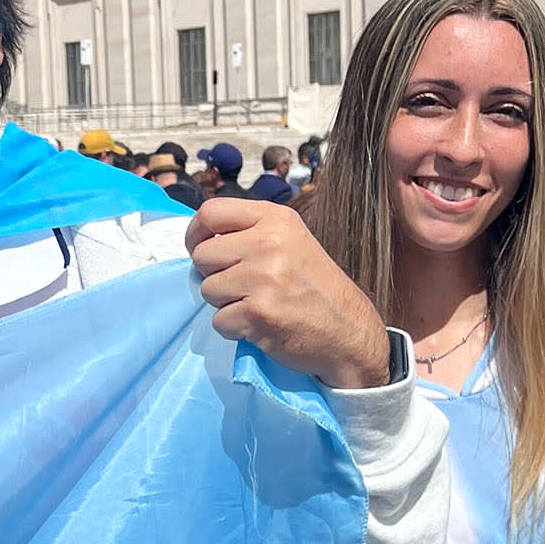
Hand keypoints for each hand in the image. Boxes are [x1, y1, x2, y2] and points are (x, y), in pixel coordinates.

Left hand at [186, 197, 390, 389]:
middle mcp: (269, 242)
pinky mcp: (257, 312)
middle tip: (243, 286)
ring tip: (258, 304)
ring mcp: (263, 277)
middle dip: (214, 275)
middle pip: (202, 255)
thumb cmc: (315, 288)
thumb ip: (252, 233)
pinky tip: (261, 324)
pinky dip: (235, 329)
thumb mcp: (292, 242)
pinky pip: (219, 321)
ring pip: (208, 290)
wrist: (349, 330)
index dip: (195, 233)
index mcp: (276, 219)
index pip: (211, 213)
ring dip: (225, 304)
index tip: (200, 248)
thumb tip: (202, 238)